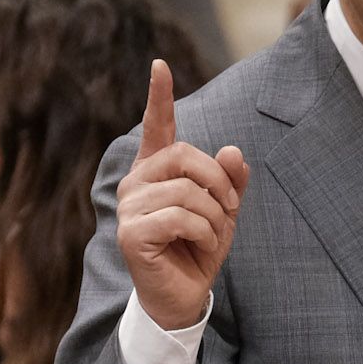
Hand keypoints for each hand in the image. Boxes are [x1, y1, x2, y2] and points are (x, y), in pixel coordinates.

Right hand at [117, 59, 247, 329]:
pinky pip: (179, 216)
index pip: (156, 128)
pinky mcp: (130, 232)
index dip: (159, 96)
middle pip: (183, 156)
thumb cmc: (198, 251)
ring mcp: (129, 207)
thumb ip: (230, 180)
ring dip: (214, 216)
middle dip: (218, 181)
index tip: (160, 66)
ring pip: (186, 190)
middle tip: (230, 207)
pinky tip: (200, 246)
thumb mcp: (223, 211)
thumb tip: (233, 150)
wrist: (182, 298)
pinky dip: (203, 232)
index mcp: (155, 172)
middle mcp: (136, 183)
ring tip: (213, 235)